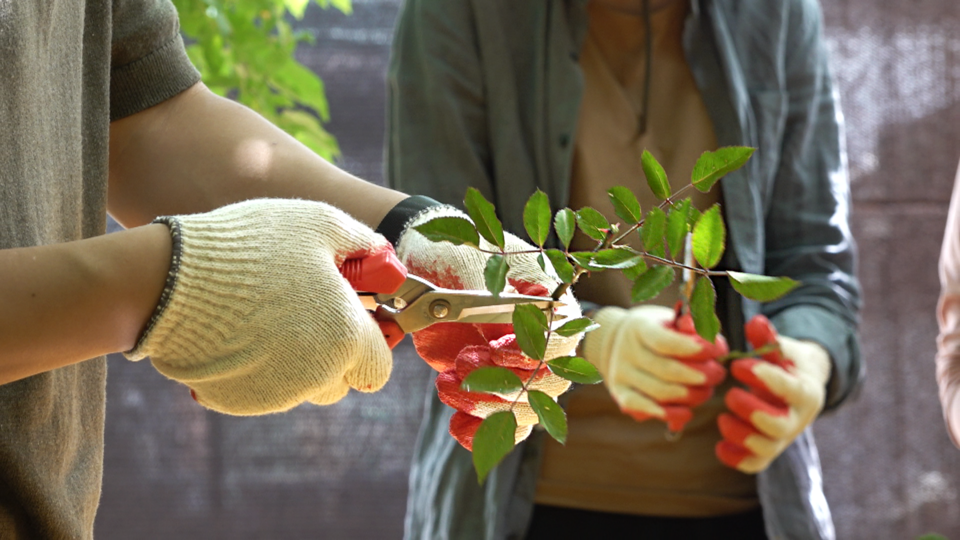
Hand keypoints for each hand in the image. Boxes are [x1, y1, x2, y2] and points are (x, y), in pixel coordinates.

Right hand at [125, 198, 394, 414]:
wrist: (169, 281)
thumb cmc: (253, 247)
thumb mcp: (319, 223)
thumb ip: (363, 243)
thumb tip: (386, 258)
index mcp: (347, 339)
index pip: (380, 365)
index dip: (371, 342)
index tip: (354, 319)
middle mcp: (318, 377)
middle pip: (342, 380)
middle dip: (335, 353)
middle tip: (308, 312)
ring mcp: (276, 395)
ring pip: (303, 387)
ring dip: (297, 361)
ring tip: (268, 316)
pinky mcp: (237, 401)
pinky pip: (261, 389)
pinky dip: (258, 368)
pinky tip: (238, 331)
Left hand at [396, 206, 581, 448]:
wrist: (420, 270)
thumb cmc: (450, 255)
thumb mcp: (466, 259)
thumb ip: (486, 285)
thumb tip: (505, 309)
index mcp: (547, 302)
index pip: (559, 339)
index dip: (532, 353)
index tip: (495, 350)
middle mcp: (541, 340)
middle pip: (547, 383)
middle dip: (503, 385)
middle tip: (460, 365)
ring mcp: (517, 368)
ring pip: (525, 409)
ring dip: (487, 408)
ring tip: (446, 385)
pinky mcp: (492, 387)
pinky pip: (503, 424)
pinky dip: (482, 433)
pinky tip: (458, 427)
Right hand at [582, 305, 727, 431]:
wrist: (619, 341)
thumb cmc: (658, 330)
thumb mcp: (673, 320)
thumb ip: (694, 327)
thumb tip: (710, 339)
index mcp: (640, 327)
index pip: (663, 341)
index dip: (689, 348)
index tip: (712, 350)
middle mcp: (626, 351)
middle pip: (666, 370)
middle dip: (700, 375)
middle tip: (717, 374)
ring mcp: (621, 374)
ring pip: (660, 392)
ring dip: (691, 396)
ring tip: (706, 391)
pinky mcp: (621, 394)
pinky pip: (643, 409)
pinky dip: (668, 414)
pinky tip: (687, 413)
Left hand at [716, 315, 830, 472]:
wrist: (798, 387)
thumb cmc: (784, 363)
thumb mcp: (780, 348)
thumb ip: (768, 338)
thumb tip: (756, 323)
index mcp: (806, 390)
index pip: (790, 390)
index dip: (765, 379)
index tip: (739, 365)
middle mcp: (798, 419)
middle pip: (779, 426)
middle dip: (751, 411)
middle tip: (730, 394)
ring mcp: (784, 438)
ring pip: (767, 448)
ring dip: (741, 436)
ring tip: (722, 419)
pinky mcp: (769, 450)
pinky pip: (756, 464)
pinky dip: (737, 459)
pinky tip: (720, 447)